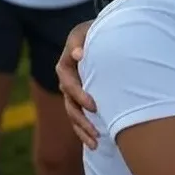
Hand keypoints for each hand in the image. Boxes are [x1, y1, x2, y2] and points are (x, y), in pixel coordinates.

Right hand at [55, 19, 98, 146]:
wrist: (107, 34)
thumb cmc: (98, 30)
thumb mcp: (88, 30)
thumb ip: (81, 40)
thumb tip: (78, 55)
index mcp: (66, 64)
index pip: (66, 81)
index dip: (78, 93)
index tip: (93, 104)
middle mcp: (68, 80)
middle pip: (69, 104)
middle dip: (81, 119)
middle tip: (96, 130)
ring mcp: (75, 92)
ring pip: (74, 115)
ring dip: (83, 130)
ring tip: (96, 142)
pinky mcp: (83, 100)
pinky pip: (80, 119)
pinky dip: (85, 131)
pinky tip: (96, 144)